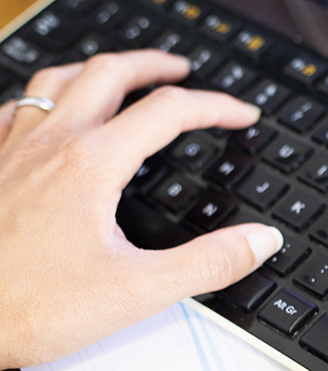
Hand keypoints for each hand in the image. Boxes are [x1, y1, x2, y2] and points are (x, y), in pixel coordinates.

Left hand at [0, 50, 281, 368]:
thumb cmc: (23, 305)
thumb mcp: (136, 292)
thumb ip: (207, 264)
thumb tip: (259, 240)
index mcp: (92, 164)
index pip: (169, 112)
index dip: (216, 107)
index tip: (242, 115)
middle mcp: (50, 144)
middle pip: (110, 73)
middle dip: (154, 65)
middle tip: (181, 71)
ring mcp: (10, 150)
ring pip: (57, 80)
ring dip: (98, 69)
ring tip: (119, 75)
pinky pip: (14, 109)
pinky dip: (44, 99)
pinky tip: (47, 116)